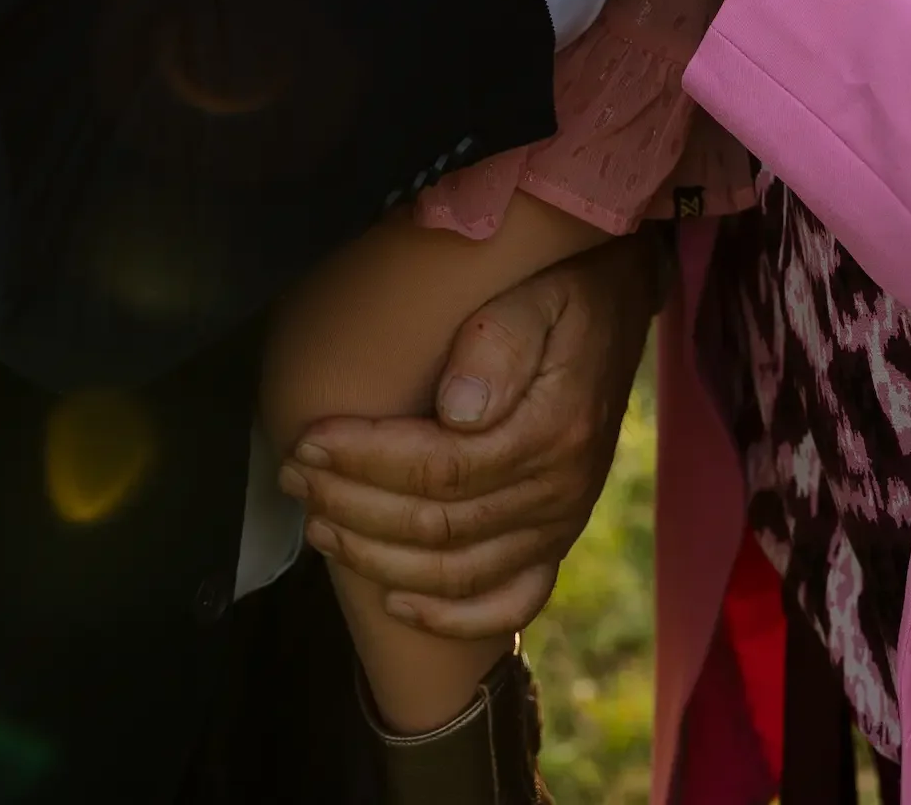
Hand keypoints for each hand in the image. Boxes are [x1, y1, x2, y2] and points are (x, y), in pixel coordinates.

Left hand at [277, 234, 659, 637]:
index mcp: (550, 429)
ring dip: (378, 557)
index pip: (440, 466)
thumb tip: (456, 409)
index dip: (365, 461)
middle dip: (352, 505)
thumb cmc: (564, 295)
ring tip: (319, 526)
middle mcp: (557, 490)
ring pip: (457, 569)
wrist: (618, 310)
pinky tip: (397, 602)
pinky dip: (451, 614)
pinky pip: (509, 602)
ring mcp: (560, 524)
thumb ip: (500, 343)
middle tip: (292, 478)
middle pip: (438, 525)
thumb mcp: (538, 295)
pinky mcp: (556, 540)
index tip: (308, 441)